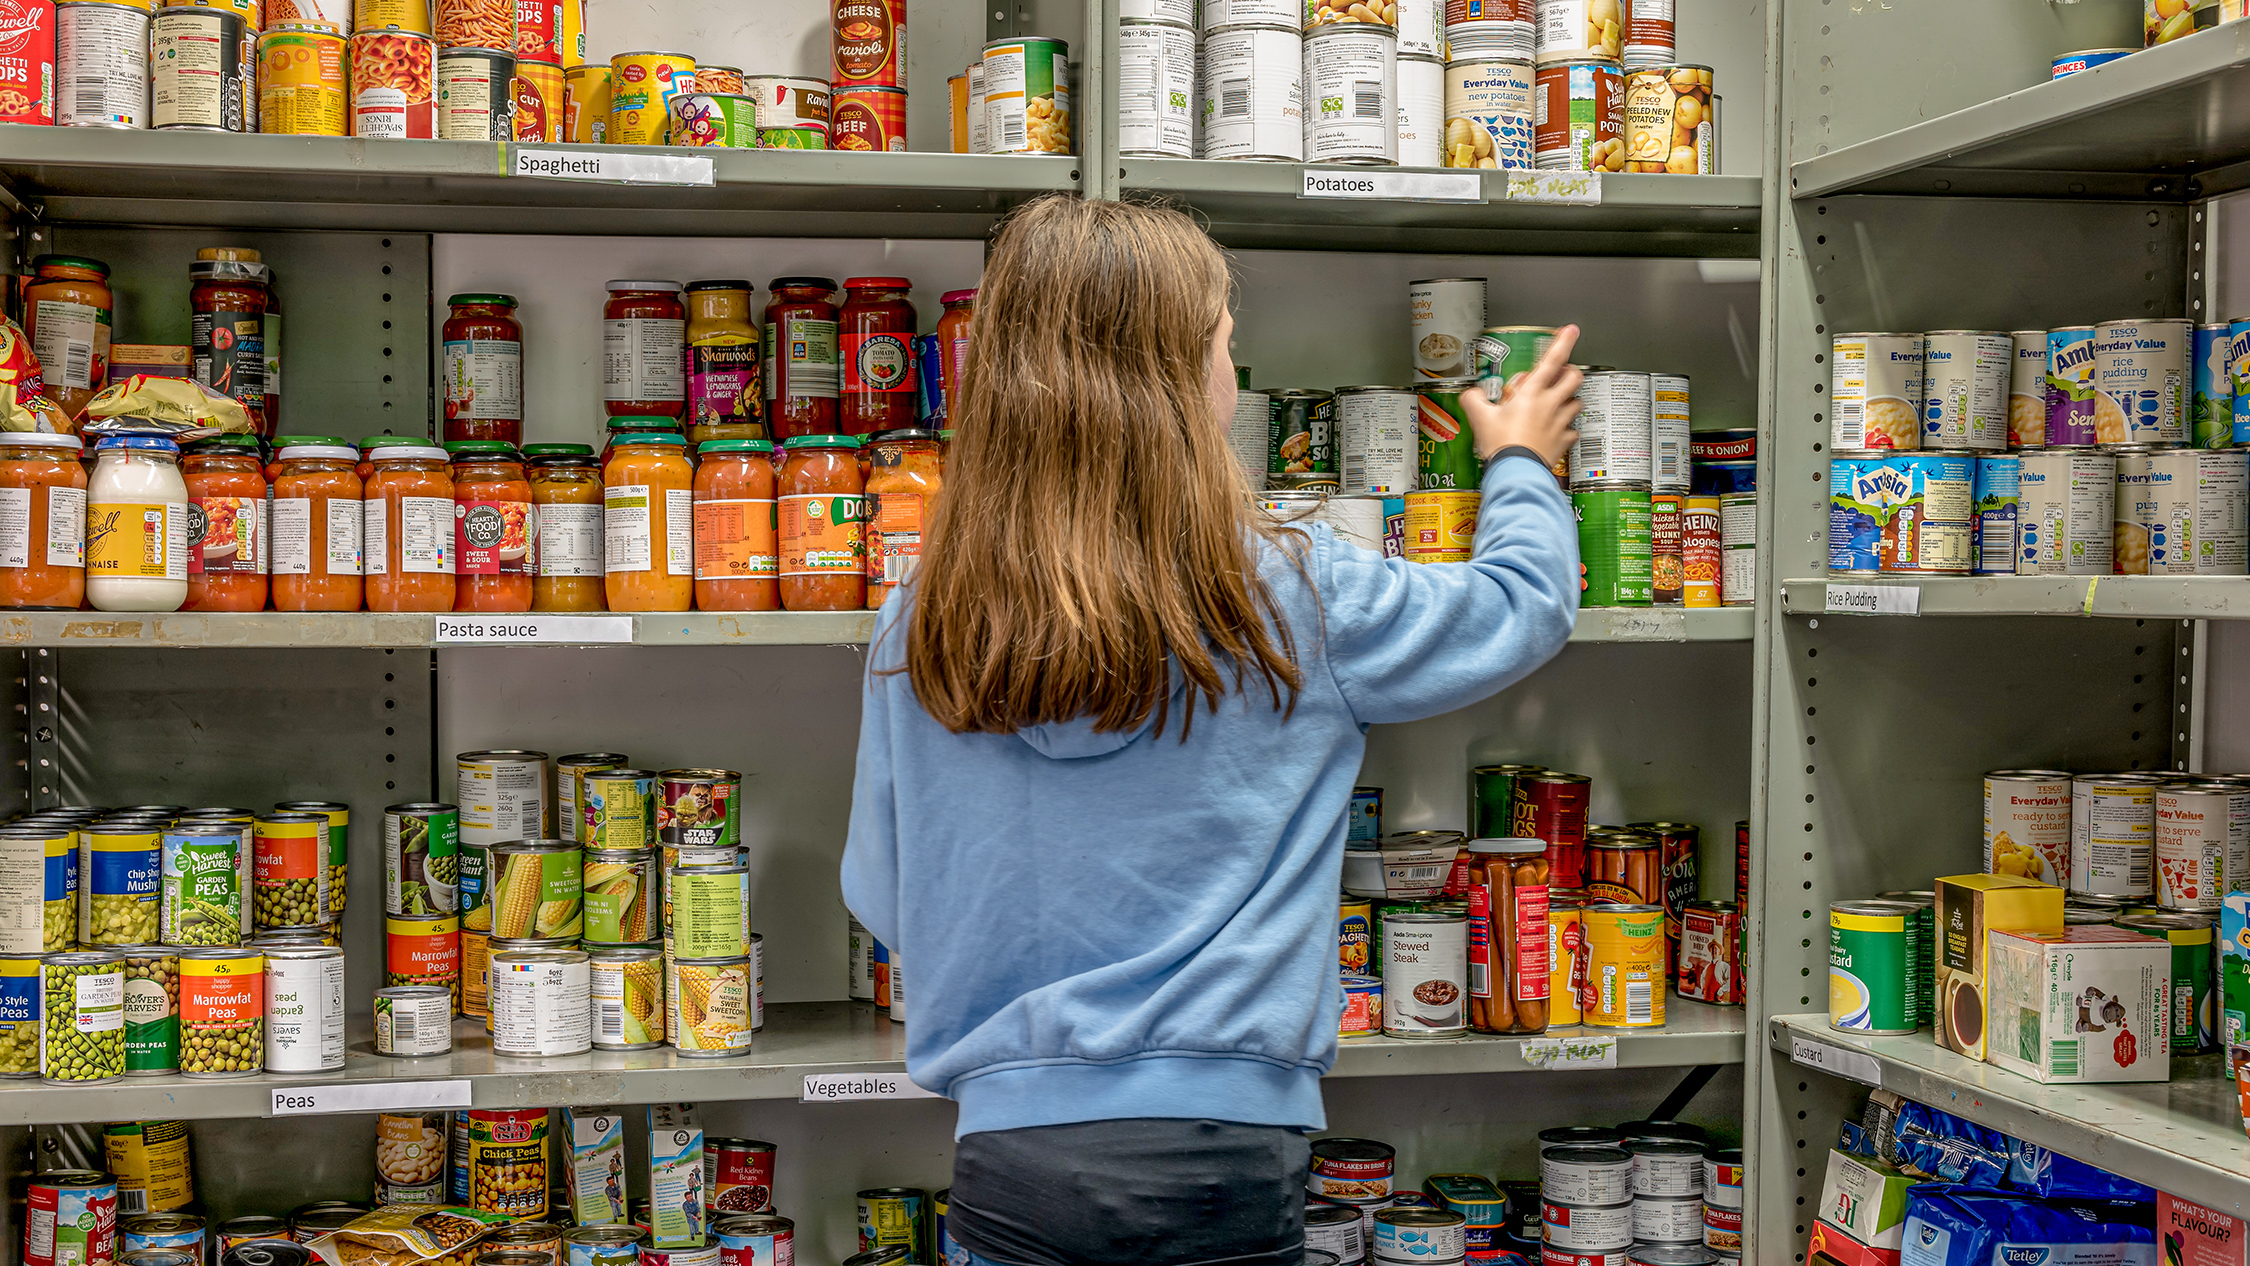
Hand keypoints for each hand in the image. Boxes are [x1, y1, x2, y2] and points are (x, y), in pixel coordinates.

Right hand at [1464, 323, 1582, 465]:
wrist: (1515, 471)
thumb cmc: (1501, 445)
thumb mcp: (1480, 417)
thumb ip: (1474, 400)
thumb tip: (1471, 394)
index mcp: (1532, 393)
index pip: (1552, 360)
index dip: (1563, 341)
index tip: (1571, 330)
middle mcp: (1550, 405)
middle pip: (1574, 377)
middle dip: (1570, 372)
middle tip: (1561, 374)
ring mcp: (1559, 423)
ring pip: (1577, 402)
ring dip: (1571, 399)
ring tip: (1559, 402)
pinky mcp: (1562, 442)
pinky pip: (1573, 431)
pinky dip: (1568, 429)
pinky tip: (1559, 431)